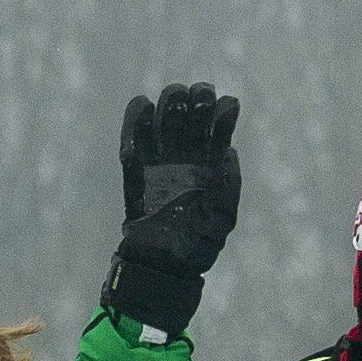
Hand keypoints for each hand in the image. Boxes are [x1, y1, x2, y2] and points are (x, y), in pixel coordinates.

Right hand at [103, 81, 241, 333]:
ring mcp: (160, 159)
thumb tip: (227, 149)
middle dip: (197, 98)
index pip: (218, 125)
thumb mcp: (225, 212)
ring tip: (177, 101)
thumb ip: (229, 179)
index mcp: (210, 163)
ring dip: (171, 101)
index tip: (226, 105)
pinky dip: (135, 116)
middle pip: (191, 112)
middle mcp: (186, 156)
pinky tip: (144, 105)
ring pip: (165, 116)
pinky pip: (133, 135)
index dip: (222, 110)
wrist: (164, 263)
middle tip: (200, 97)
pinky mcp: (134, 167)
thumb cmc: (200, 243)